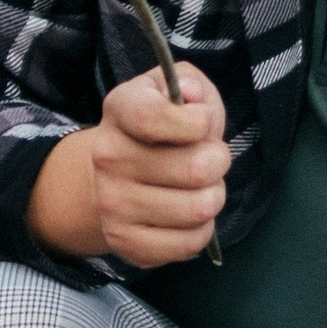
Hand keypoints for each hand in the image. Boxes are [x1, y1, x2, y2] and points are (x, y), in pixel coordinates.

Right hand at [26, 68, 229, 268]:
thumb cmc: (160, 130)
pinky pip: (188, 243)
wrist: (117, 175)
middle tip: (208, 160)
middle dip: (218, 162)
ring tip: (199, 188)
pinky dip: (202, 231)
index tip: (203, 123)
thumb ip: (191, 84)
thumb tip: (194, 99)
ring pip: (198, 209)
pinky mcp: (124, 242)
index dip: (196, 122)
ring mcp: (113, 203)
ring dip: (213, 197)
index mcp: (119, 110)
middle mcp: (108, 157)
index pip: (152, 117)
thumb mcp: (174, 91)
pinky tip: (188, 217)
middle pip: (196, 169)